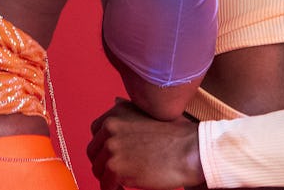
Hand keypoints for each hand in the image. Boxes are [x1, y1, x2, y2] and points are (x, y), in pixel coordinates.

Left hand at [88, 99, 203, 189]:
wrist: (190, 150)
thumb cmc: (176, 135)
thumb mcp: (148, 113)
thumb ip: (128, 112)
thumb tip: (115, 102)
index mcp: (117, 113)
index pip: (96, 132)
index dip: (105, 147)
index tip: (115, 156)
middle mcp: (110, 127)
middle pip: (94, 152)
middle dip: (105, 163)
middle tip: (121, 171)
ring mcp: (111, 147)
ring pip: (98, 170)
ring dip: (110, 178)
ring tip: (126, 180)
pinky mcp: (115, 167)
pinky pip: (106, 185)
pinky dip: (114, 189)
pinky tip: (127, 188)